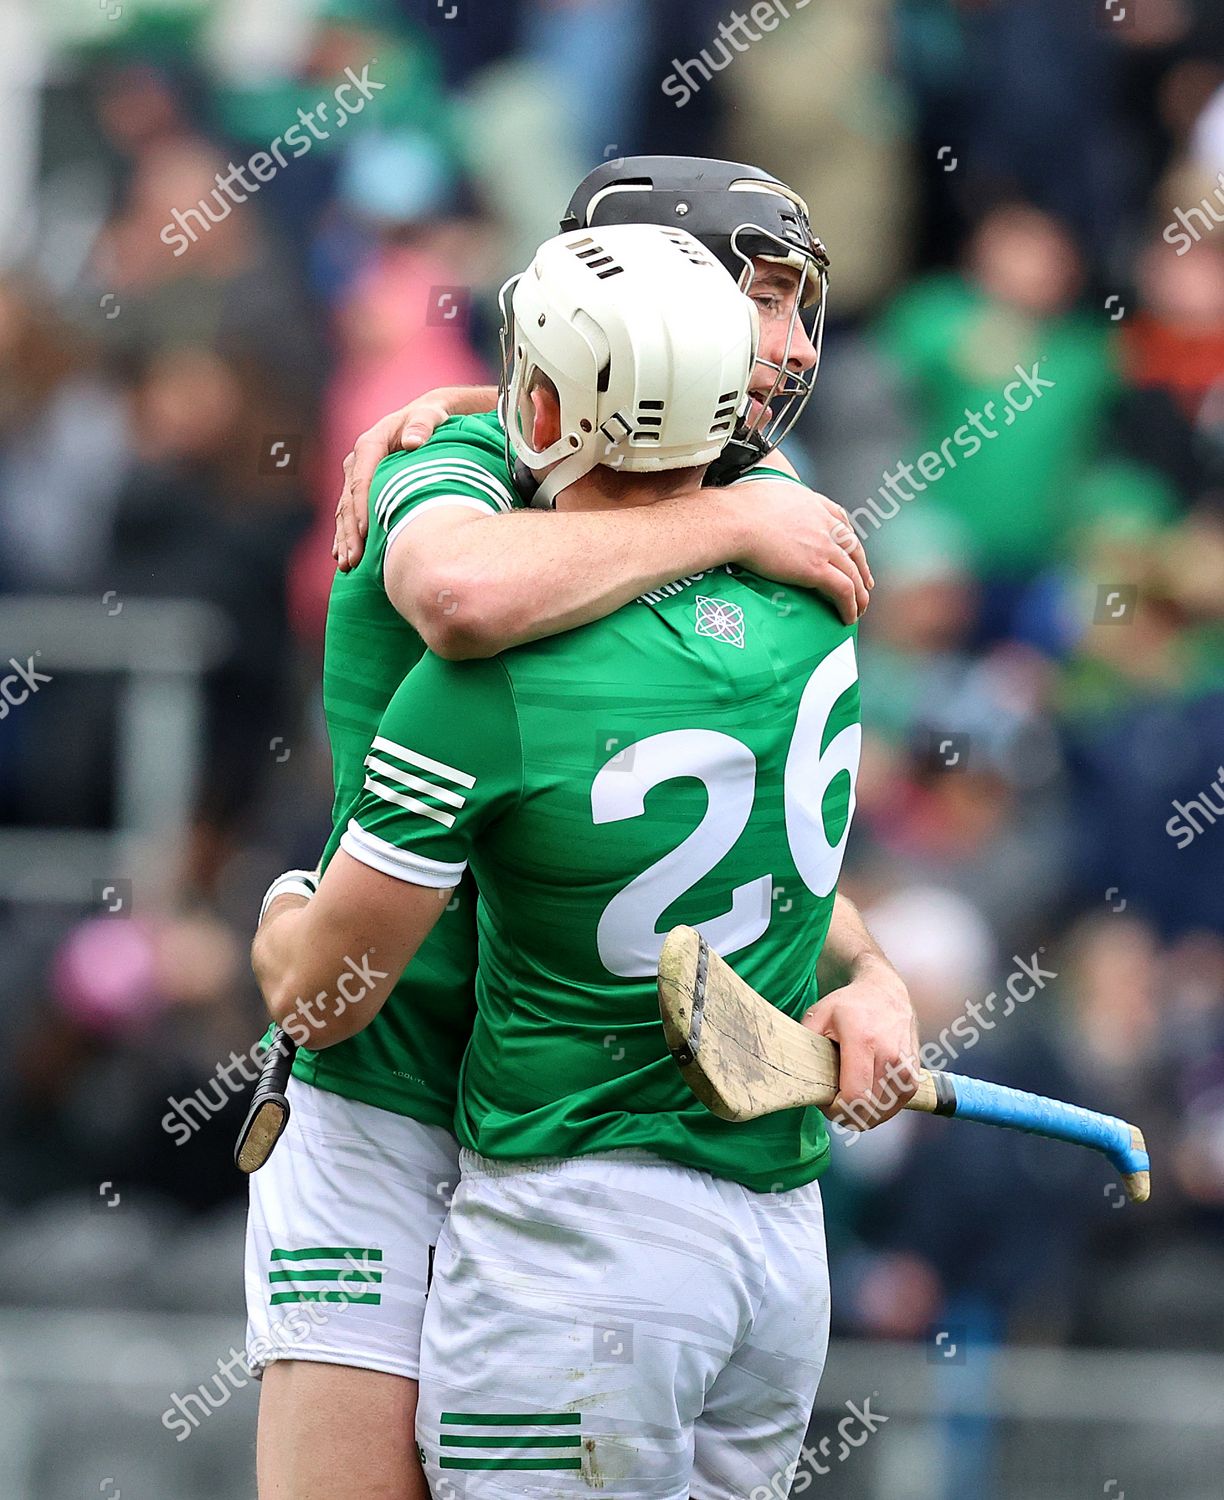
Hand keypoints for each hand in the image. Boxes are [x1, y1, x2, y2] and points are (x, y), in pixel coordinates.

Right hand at [332, 390, 464, 571]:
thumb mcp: (430, 416)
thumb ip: (423, 425)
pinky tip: (341, 556)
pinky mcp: (360, 488)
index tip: (365, 534)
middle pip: (349, 502)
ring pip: (345, 512)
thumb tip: (413, 442)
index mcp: (370, 444)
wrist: (426, 418)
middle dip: (349, 534)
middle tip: (352, 561)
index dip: (361, 509)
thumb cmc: (431, 419)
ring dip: (344, 540)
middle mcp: (358, 461)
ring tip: (346, 566)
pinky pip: (349, 514)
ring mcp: (357, 475)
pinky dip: (345, 535)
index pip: (361, 481)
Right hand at [732, 481, 872, 623]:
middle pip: (853, 547)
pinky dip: (851, 605)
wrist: (735, 521)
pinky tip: (850, 617)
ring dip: (860, 592)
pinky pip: (843, 590)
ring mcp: (823, 545)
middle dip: (861, 567)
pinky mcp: (816, 568)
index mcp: (812, 503)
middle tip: (865, 582)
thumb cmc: (736, 509)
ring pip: (852, 572)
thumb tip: (757, 509)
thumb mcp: (763, 493)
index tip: (850, 549)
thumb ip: (773, 502)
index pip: (840, 518)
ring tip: (860, 607)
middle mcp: (823, 523)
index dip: (848, 537)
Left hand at [801, 955, 919, 1129]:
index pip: (855, 1096)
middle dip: (846, 1114)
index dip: (836, 1110)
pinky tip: (867, 1097)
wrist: (885, 992)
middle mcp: (889, 1055)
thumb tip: (796, 1076)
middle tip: (833, 1101)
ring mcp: (905, 1066)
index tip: (825, 1102)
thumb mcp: (818, 1014)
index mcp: (863, 1040)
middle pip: (869, 1110)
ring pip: (883, 1113)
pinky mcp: (914, 1075)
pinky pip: (896, 1106)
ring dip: (864, 1114)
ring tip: (849, 1096)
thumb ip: (805, 1045)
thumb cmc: (849, 1004)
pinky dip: (880, 1109)